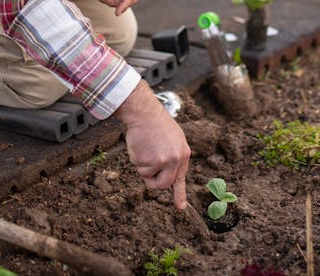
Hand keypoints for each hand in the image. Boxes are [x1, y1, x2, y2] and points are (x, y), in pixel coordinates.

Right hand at [114, 80, 190, 208]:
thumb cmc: (156, 124)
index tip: (181, 207)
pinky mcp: (149, 160)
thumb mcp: (173, 139)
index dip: (179, 194)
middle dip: (153, 182)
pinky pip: (139, 169)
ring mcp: (163, 161)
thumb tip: (169, 173)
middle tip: (148, 170)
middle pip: (163, 184)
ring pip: (147, 176)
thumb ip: (173, 156)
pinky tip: (140, 145)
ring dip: (142, 165)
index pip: (181, 178)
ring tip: (145, 147)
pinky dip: (136, 159)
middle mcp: (176, 159)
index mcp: (183, 153)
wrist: (145, 112)